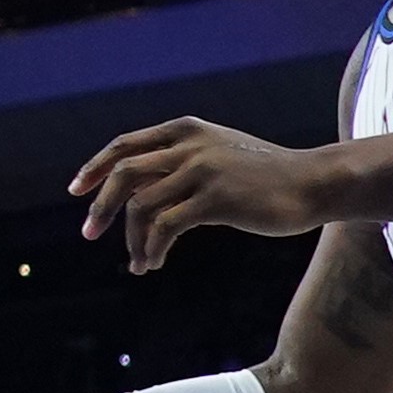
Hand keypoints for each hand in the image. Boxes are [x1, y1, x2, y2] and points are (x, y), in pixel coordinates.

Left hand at [70, 117, 334, 271]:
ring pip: (142, 206)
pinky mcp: (216, 199)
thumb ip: (180, 162)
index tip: (77, 190)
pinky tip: (154, 262)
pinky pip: (166, 227)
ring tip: (139, 262)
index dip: (96, 167)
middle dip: (100, 205)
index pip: (124, 145)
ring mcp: (202, 170)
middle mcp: (189, 145)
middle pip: (124, 174)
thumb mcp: (219, 154)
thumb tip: (137, 191)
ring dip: (132, 239)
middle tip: (89, 232)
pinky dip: (152, 248)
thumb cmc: (267, 175)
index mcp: (186, 130)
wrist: (315, 183)